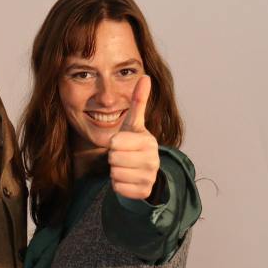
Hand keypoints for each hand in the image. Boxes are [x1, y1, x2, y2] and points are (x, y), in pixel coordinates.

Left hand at [109, 75, 159, 199]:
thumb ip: (138, 101)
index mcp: (148, 141)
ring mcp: (149, 177)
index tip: (123, 143)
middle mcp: (153, 159)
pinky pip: (118, 188)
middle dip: (113, 158)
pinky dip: (119, 185)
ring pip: (115, 174)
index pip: (115, 143)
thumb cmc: (134, 144)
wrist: (144, 171)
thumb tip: (146, 76)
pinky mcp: (144, 192)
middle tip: (123, 156)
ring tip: (125, 166)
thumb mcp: (134, 124)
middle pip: (114, 159)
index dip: (114, 144)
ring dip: (115, 171)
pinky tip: (127, 178)